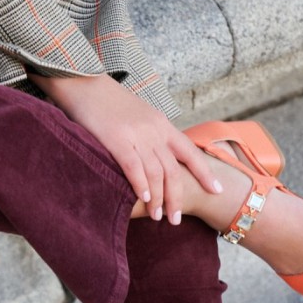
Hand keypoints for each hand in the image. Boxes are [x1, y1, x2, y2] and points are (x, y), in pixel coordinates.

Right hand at [28, 72, 221, 222]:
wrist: (85, 83)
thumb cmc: (108, 104)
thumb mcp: (138, 116)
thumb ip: (150, 135)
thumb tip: (157, 158)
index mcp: (161, 124)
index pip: (189, 152)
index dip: (205, 172)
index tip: (217, 190)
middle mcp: (154, 130)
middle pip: (173, 169)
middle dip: (176, 197)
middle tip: (176, 219)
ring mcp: (136, 134)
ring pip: (156, 172)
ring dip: (158, 198)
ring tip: (158, 217)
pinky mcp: (116, 139)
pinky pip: (133, 166)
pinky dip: (140, 184)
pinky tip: (144, 199)